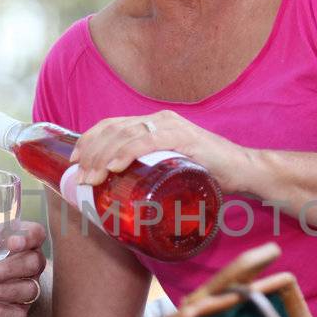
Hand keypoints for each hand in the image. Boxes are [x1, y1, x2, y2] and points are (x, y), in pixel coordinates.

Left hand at [0, 211, 47, 316]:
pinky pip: (17, 314)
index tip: (11, 243)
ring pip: (28, 290)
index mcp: (23, 241)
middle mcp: (32, 264)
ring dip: (1, 291)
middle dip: (7, 269)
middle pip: (33, 263)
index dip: (28, 238)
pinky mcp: (21, 311)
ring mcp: (29, 288)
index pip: (37, 234)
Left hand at [71, 111, 255, 191]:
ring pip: (125, 135)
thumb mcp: (170, 171)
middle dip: (90, 153)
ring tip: (91, 177)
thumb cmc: (207, 175)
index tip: (73, 162)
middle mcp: (159, 119)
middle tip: (80, 178)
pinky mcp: (185, 138)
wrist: (244, 172)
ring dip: (103, 157)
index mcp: (153, 124)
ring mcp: (171, 126)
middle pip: (112, 130)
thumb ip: (149, 176)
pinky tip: (114, 166)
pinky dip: (127, 152)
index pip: (110, 125)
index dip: (87, 141)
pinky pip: (148, 141)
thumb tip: (121, 197)